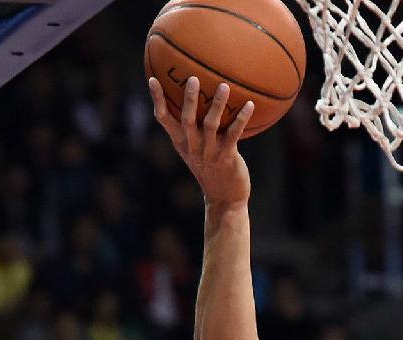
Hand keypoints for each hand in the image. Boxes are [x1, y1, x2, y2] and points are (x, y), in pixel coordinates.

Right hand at [148, 76, 253, 207]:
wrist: (224, 198)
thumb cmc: (211, 168)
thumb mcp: (196, 149)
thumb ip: (193, 129)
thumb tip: (200, 100)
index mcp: (181, 142)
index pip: (163, 119)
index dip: (157, 99)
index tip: (153, 78)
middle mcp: (192, 146)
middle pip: (186, 119)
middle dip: (189, 99)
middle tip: (192, 78)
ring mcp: (209, 152)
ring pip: (210, 124)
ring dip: (217, 105)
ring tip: (224, 86)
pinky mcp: (227, 156)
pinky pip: (234, 133)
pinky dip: (241, 118)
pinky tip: (249, 104)